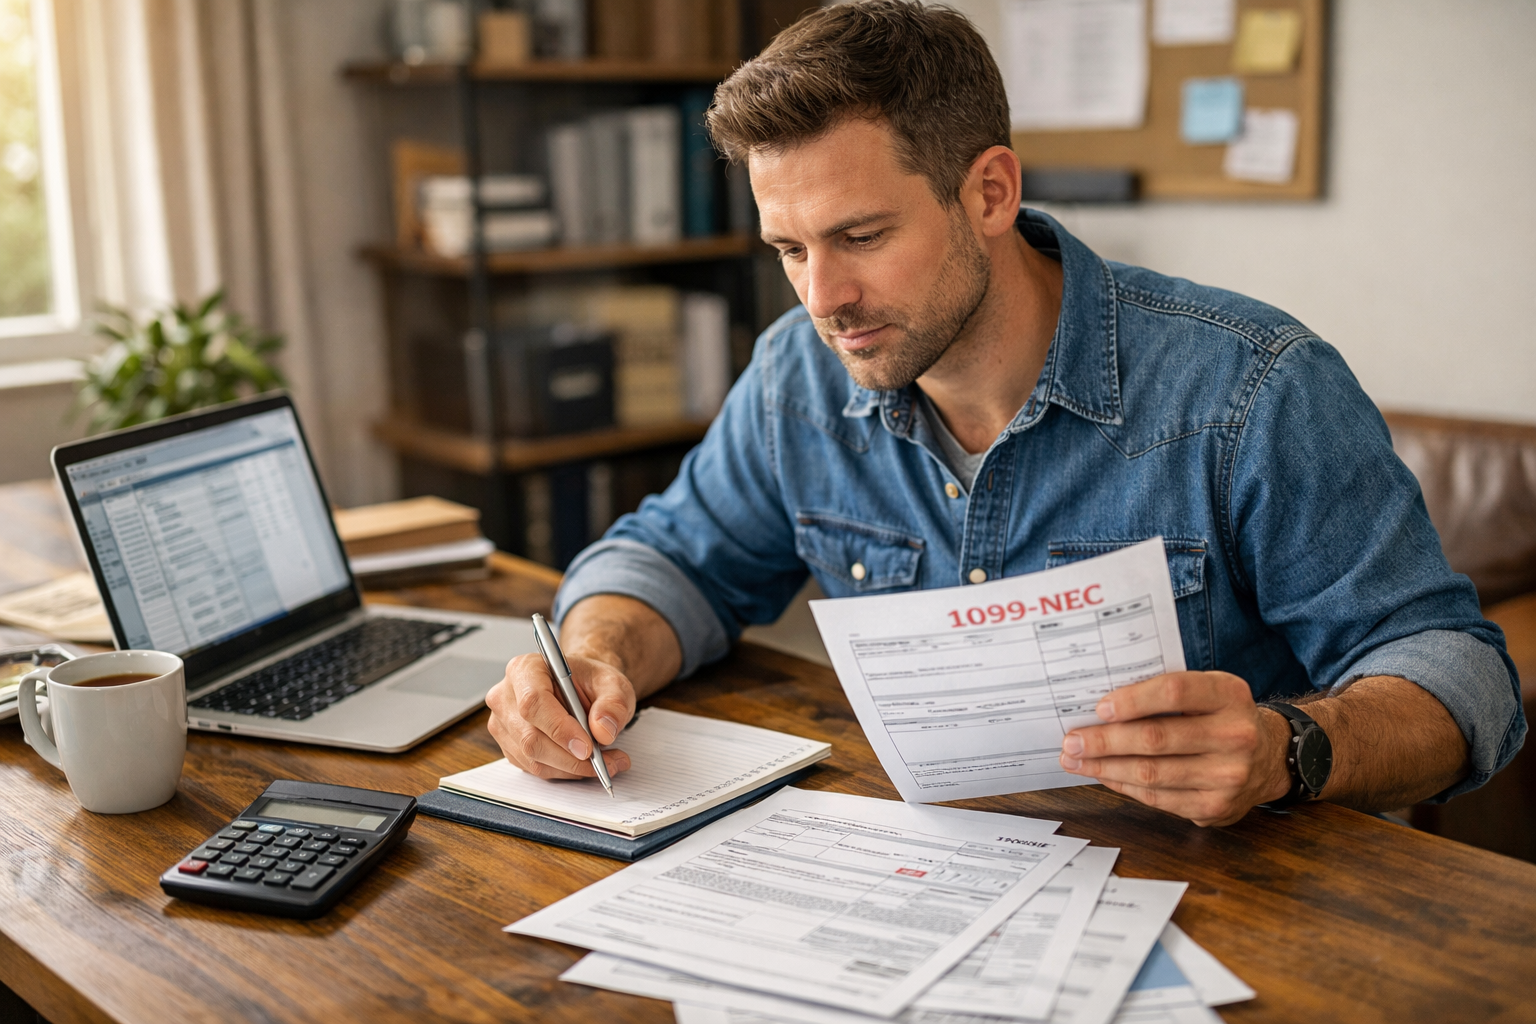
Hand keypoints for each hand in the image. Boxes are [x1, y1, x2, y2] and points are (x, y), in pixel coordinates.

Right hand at [485, 651, 634, 780]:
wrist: (580, 690)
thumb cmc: (590, 682)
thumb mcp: (612, 683)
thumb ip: (613, 703)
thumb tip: (603, 730)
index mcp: (526, 669)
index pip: (533, 702)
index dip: (560, 729)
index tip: (588, 748)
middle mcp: (506, 696)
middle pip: (530, 737)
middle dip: (571, 757)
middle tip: (606, 762)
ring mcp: (504, 723)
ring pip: (533, 758)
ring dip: (571, 767)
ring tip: (605, 762)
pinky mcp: (509, 746)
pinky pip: (534, 768)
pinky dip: (564, 771)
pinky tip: (584, 762)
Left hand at [1058, 671, 1293, 826]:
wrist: (1268, 757)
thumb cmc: (1221, 716)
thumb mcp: (1208, 690)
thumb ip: (1166, 692)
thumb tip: (1102, 706)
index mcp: (1229, 694)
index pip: (1175, 692)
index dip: (1133, 700)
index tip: (1099, 708)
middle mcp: (1235, 735)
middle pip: (1156, 739)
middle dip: (1105, 741)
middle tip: (1071, 740)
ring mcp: (1228, 776)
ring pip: (1152, 774)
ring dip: (1106, 768)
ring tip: (1076, 760)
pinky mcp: (1216, 806)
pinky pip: (1158, 798)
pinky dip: (1124, 786)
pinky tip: (1104, 775)